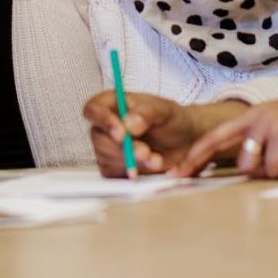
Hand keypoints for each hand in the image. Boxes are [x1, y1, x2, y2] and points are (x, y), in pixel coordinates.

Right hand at [80, 91, 243, 177]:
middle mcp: (105, 126)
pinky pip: (115, 174)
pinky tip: (152, 166)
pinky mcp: (114, 167)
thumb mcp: (164, 110)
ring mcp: (107, 148)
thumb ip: (145, 113)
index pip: (93, 110)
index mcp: (112, 103)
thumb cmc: (171, 119)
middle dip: (124, 148)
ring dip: (133, 162)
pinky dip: (134, 172)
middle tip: (146, 152)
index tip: (121, 134)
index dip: (102, 121)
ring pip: (108, 159)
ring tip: (156, 159)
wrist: (185, 141)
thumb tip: (128, 124)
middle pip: (99, 139)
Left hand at [175, 94, 277, 178]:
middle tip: (183, 178)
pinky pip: (273, 169)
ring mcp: (269, 124)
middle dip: (199, 163)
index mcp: (256, 113)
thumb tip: (247, 167)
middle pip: (218, 143)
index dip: (198, 153)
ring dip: (268, 172)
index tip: (180, 170)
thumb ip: (264, 142)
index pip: (218, 133)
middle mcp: (258, 115)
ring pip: (249, 164)